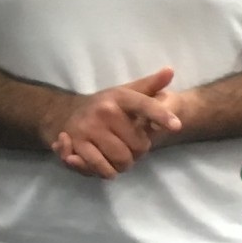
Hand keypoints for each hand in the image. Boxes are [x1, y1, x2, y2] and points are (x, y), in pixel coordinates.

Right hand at [47, 68, 182, 179]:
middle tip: (128, 144)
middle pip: (139, 146)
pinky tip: (103, 163)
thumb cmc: (105, 106)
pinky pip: (102, 168)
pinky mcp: (75, 145)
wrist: (64, 113)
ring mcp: (88, 128)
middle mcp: (104, 111)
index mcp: (120, 96)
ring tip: (116, 154)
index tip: (177, 126)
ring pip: (122, 160)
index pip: (144, 105)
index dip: (161, 116)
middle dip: (138, 152)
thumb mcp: (127, 93)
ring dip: (123, 165)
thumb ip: (150, 86)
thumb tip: (170, 71)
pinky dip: (106, 171)